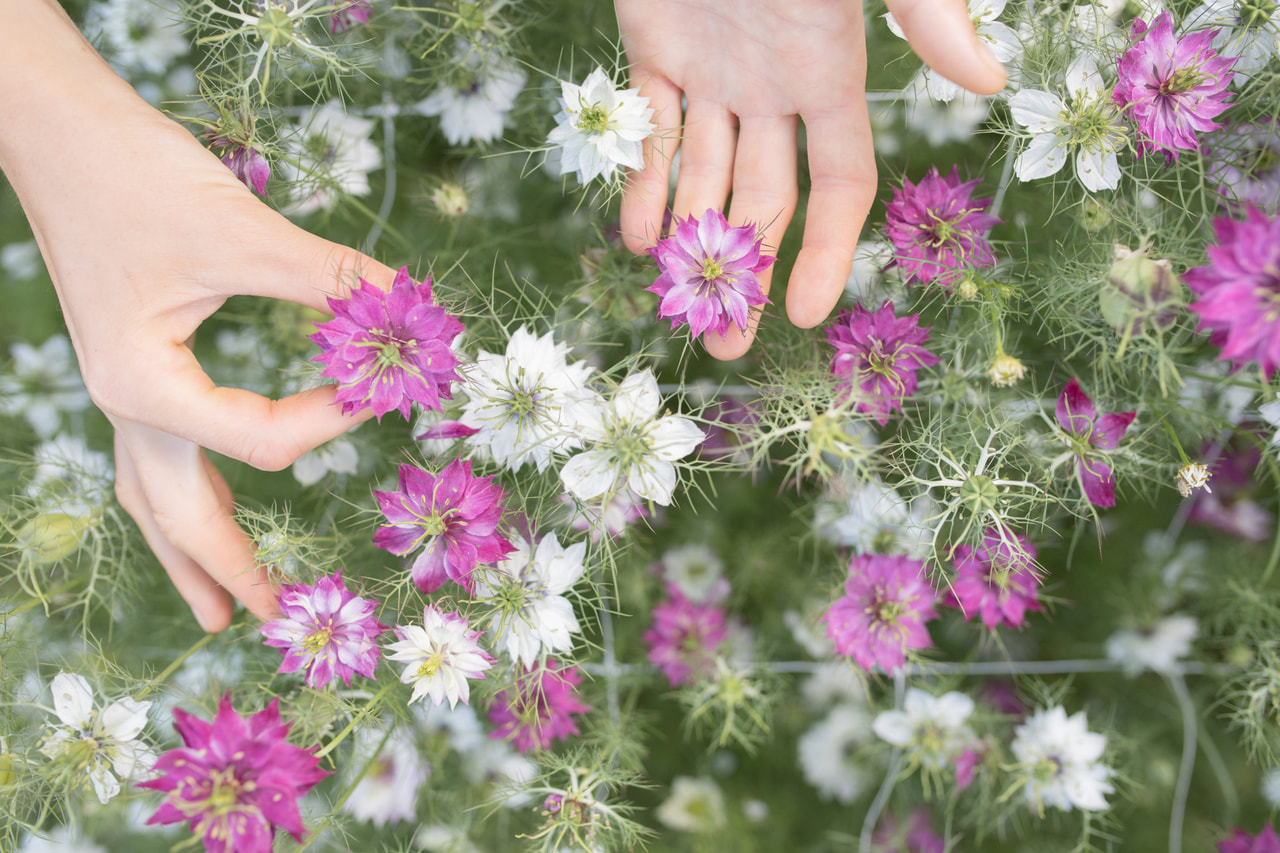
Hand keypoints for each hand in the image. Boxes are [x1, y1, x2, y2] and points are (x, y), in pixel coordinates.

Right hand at [0, 1, 393, 631]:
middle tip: (275, 619)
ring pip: (153, 495)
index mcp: (145, 386)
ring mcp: (119, 390)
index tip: (391, 383)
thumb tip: (418, 314)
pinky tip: (201, 496)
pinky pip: (153, 454)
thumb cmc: (138, 175)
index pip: (265, 440)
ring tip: (216, 608)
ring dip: (191, 550)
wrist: (58, 129)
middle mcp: (124, 404)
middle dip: (228, 569)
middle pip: (178, 515)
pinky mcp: (128, 365)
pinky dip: (181, 493)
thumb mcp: (245, 233)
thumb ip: (334, 282)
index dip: (338, 418)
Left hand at [616, 0, 1006, 358]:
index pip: (841, 185)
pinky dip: (641, 181)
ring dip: (691, 243)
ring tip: (678, 308)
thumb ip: (925, 12)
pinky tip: (637, 238)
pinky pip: (649, 130)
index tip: (806, 317)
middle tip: (724, 346)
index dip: (829, 249)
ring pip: (703, 178)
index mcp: (831, 73)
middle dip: (750, 273)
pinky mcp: (655, 49)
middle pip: (766, 202)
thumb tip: (988, 80)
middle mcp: (773, 88)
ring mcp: (714, 73)